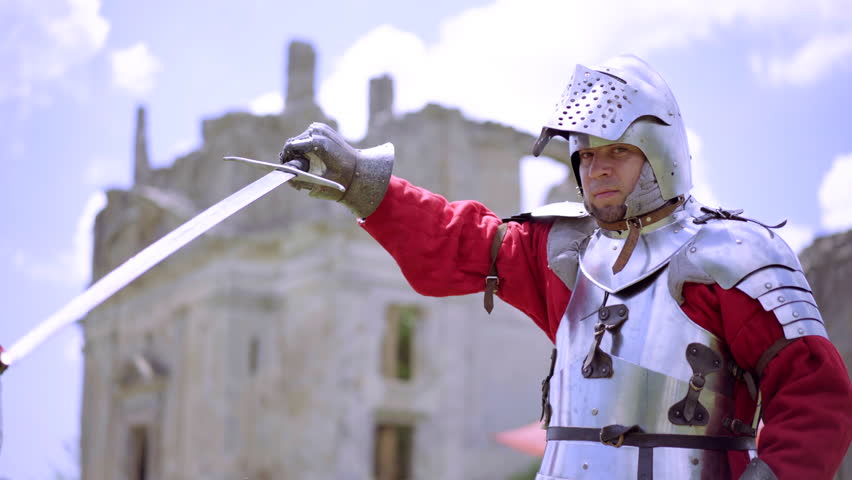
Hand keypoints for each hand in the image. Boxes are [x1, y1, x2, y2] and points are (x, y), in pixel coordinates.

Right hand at [278, 122, 393, 217]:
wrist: (360, 170)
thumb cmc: (342, 180)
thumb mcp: (321, 184)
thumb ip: (302, 181)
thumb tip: (287, 179)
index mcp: (317, 143)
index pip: (290, 146)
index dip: (285, 159)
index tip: (287, 171)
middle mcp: (318, 131)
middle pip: (293, 143)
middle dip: (291, 157)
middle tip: (295, 173)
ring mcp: (320, 128)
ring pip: (298, 140)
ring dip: (297, 153)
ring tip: (304, 168)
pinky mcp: (322, 128)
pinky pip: (305, 138)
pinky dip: (304, 148)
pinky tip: (310, 160)